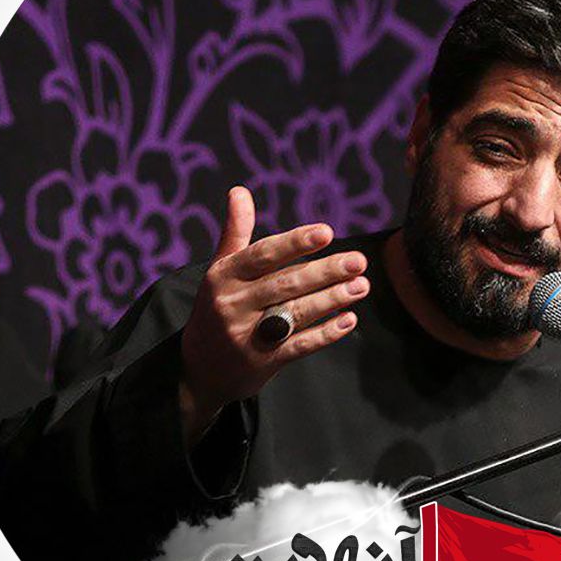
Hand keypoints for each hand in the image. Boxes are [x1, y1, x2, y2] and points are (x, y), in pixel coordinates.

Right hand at [178, 186, 369, 442]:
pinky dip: (326, 333)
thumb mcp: (218, 271)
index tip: (327, 232)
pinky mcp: (262, 362)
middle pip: (286, 284)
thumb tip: (239, 190)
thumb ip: (235, 233)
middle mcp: (232, 304)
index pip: (263, 255)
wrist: (198, 370)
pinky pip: (299, 345)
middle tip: (359, 261)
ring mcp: (247, 335)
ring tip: (362, 285)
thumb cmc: (215, 309)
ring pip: (296, 313)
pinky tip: (349, 320)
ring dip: (332, 299)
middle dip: (325, 272)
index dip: (295, 243)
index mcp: (223, 277)